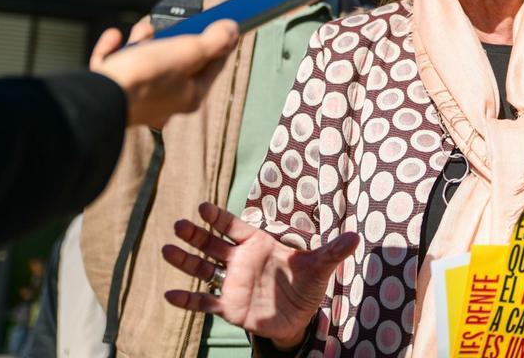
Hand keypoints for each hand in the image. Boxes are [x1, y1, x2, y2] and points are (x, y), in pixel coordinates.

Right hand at [89, 19, 237, 127]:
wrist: (99, 99)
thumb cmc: (146, 77)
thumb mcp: (188, 52)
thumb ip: (213, 42)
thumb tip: (232, 30)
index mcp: (189, 95)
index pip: (214, 65)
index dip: (221, 42)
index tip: (225, 23)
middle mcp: (166, 100)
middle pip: (177, 62)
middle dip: (174, 39)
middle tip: (173, 26)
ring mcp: (138, 97)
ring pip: (145, 61)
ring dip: (143, 40)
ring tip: (142, 31)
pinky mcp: (112, 92)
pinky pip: (116, 65)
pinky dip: (115, 49)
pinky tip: (115, 37)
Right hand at [162, 202, 358, 347]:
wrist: (298, 317)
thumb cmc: (306, 285)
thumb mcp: (320, 267)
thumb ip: (333, 251)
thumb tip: (356, 237)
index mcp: (258, 244)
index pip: (234, 227)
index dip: (219, 217)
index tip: (203, 206)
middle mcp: (240, 261)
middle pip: (212, 244)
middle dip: (196, 234)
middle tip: (179, 224)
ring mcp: (232, 283)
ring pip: (203, 269)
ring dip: (185, 261)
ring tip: (166, 249)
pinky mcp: (229, 308)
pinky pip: (205, 303)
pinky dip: (188, 300)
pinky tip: (169, 294)